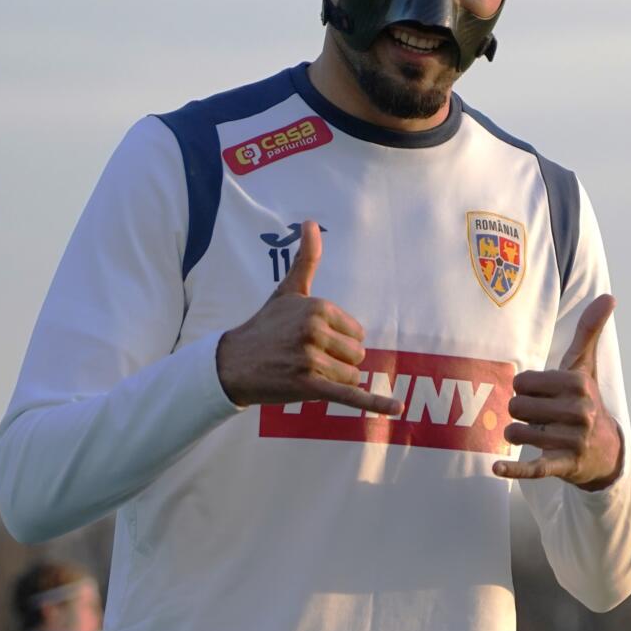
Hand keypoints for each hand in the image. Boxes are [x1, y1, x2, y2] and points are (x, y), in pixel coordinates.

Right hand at [216, 220, 402, 415]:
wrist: (233, 363)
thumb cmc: (265, 326)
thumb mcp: (288, 291)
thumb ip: (306, 259)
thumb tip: (311, 222)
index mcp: (319, 307)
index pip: (357, 332)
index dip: (338, 340)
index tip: (311, 339)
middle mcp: (316, 330)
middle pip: (357, 355)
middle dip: (337, 361)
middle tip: (304, 357)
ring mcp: (312, 359)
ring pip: (351, 376)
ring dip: (333, 380)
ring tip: (303, 372)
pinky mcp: (309, 386)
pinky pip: (350, 395)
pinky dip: (375, 403)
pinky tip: (397, 408)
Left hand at [493, 294, 623, 490]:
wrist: (606, 452)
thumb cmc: (586, 401)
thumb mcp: (586, 367)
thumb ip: (590, 332)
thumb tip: (609, 296)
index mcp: (578, 384)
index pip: (523, 382)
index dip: (524, 388)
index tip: (541, 394)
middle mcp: (579, 412)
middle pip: (516, 407)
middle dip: (519, 411)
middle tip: (538, 415)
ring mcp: (572, 441)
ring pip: (517, 433)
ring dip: (516, 434)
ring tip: (534, 433)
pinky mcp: (563, 466)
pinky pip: (534, 467)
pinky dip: (514, 470)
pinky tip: (496, 467)